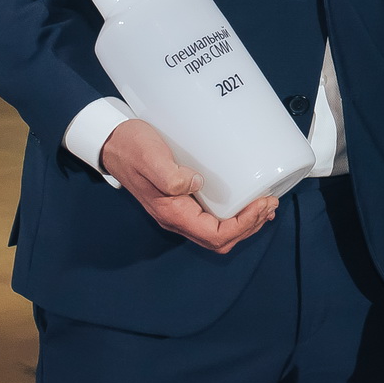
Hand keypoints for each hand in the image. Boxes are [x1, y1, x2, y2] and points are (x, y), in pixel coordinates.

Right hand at [100, 117, 277, 253]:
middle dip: (250, 226)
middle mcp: (178, 218)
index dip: (244, 226)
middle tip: (271, 203)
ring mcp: (181, 211)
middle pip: (221, 240)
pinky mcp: (184, 199)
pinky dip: (236, 214)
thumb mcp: (149, 157)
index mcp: (173, 214)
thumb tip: (196, 183)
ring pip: (219, 232)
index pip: (215, 236)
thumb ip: (169, 175)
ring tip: (266, 205)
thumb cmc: (131, 147)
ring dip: (246, 223)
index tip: (262, 203)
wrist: (112, 142)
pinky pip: (214, 218)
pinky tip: (247, 199)